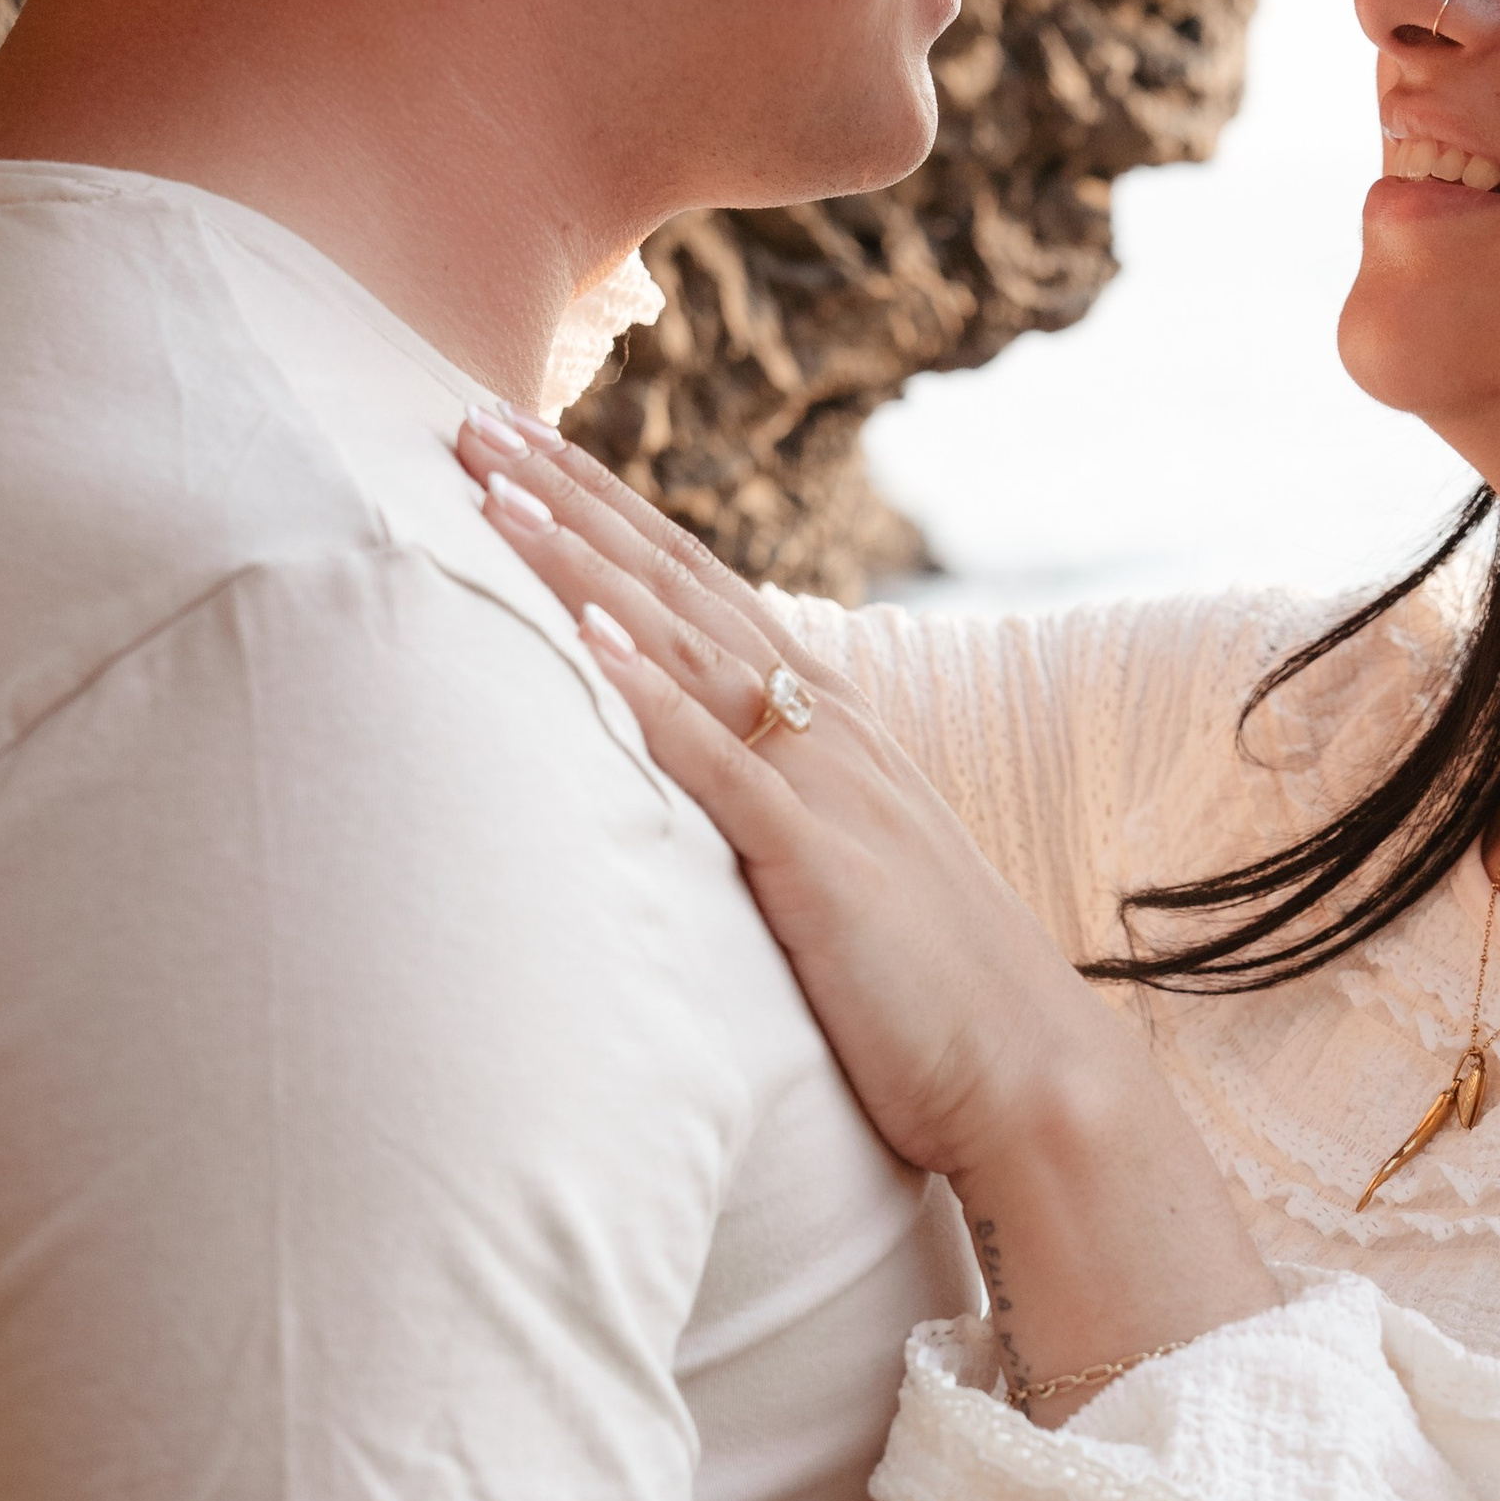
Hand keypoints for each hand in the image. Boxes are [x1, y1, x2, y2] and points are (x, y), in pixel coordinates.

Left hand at [459, 416, 1276, 1402]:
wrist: (1036, 1081)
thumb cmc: (930, 998)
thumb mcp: (840, 873)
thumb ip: (768, 813)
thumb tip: (677, 786)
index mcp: (832, 725)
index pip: (697, 587)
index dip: (603, 510)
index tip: (515, 443)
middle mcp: (830, 730)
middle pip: (677, 585)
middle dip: (569, 498)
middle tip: (463, 419)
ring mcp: (829, 788)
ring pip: (688, 647)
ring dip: (585, 564)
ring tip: (493, 493)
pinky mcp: (822, 863)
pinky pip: (721, 764)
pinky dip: (650, 694)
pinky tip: (582, 636)